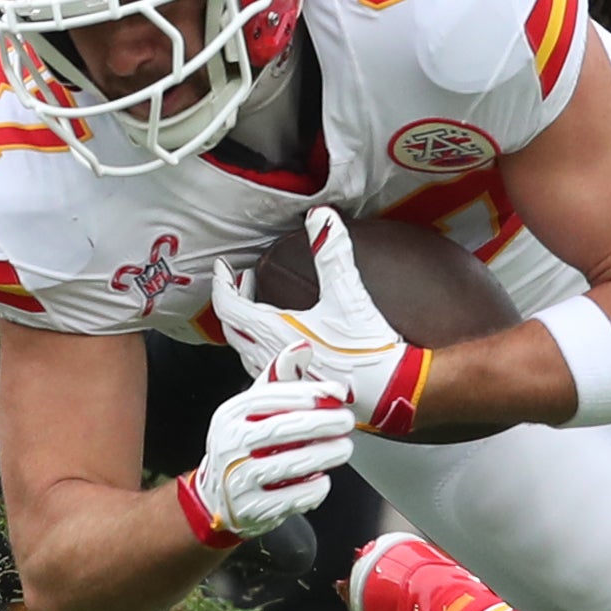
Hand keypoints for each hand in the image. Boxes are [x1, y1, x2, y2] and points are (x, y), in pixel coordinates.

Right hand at [175, 352, 355, 547]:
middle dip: (322, 423)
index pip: (270, 397)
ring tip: (344, 448)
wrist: (217, 497)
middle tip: (346, 421)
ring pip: (290, 464)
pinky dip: (314, 488)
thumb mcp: (253, 408)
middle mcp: (229, 444)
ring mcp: (237, 479)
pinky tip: (324, 479)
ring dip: (325, 454)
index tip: (336, 394)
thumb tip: (303, 347)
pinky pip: (292, 497)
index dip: (308, 394)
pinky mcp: (251, 509)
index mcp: (230, 414)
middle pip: (283, 429)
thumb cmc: (246, 444)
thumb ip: (279, 378)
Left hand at [211, 207, 431, 435]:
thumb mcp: (348, 294)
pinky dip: (259, 347)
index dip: (222, 282)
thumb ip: (332, 251)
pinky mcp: (293, 389)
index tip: (223, 267)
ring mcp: (279, 376)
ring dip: (245, 325)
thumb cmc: (366, 351)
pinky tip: (280, 342)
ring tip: (259, 308)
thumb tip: (322, 218)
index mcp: (273, 332)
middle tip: (245, 281)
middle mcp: (268, 357)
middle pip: (231, 327)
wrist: (388, 392)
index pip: (228, 305)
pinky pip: (260, 366)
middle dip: (234, 299)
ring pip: (244, 350)